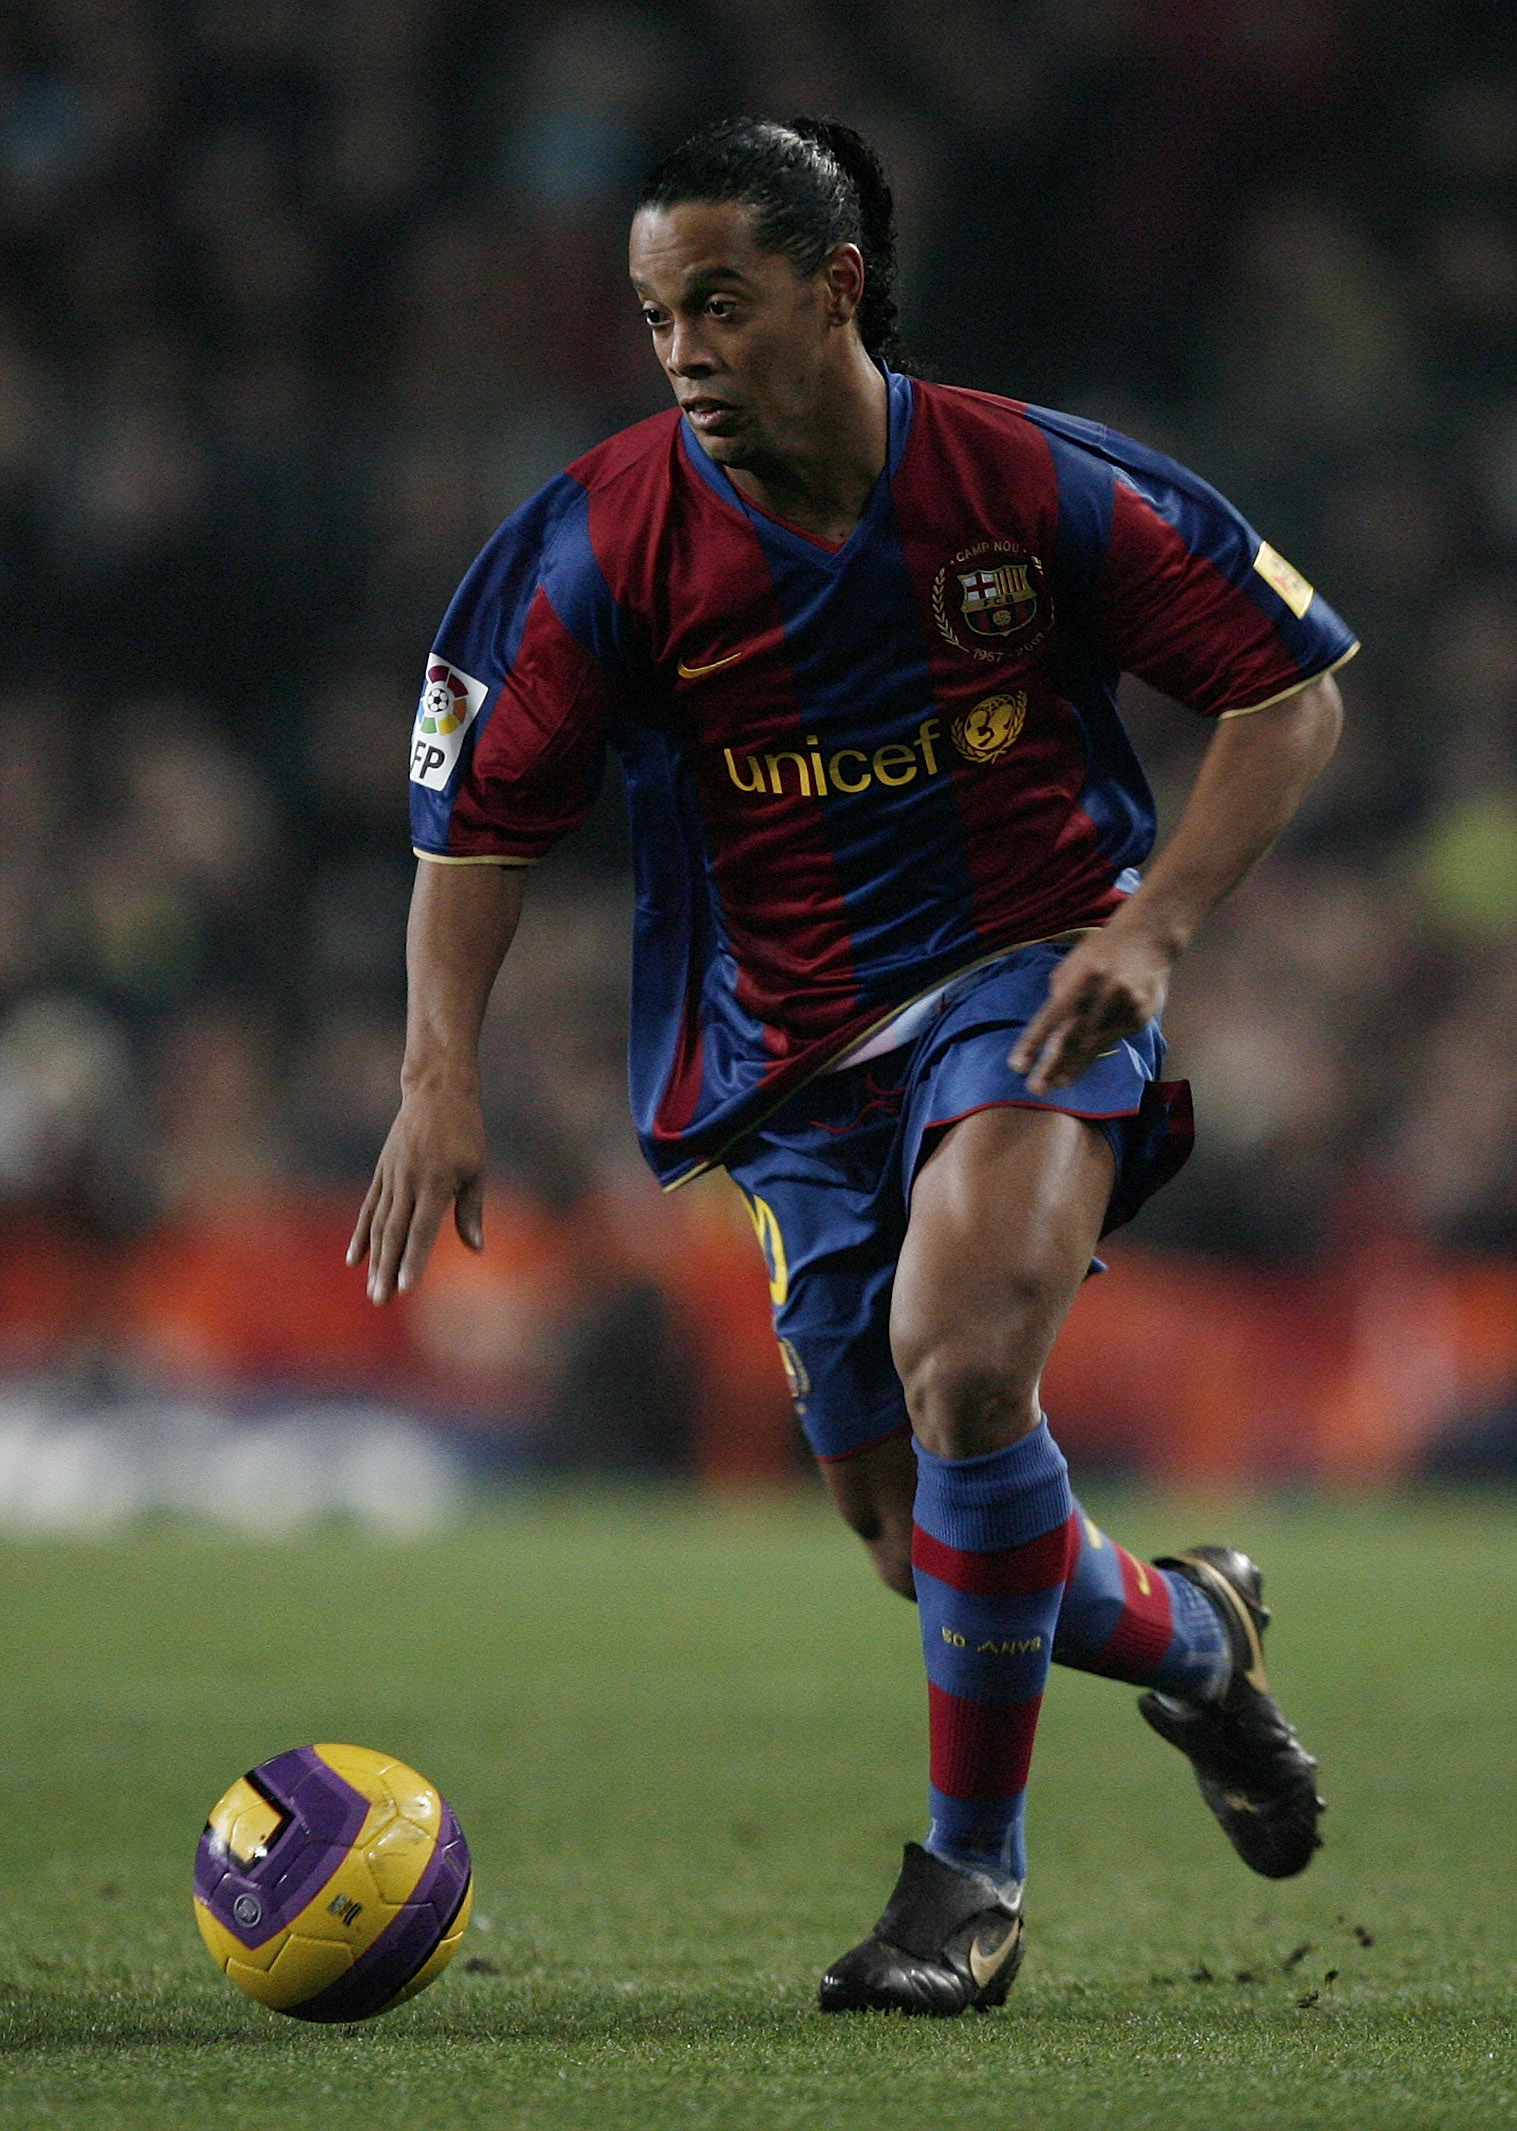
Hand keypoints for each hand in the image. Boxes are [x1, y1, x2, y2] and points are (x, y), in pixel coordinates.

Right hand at [346, 1082, 487, 1303]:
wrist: (435, 1093)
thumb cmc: (465, 1132)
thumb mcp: (476, 1169)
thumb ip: (471, 1211)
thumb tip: (477, 1248)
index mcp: (436, 1183)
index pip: (422, 1230)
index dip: (414, 1260)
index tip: (406, 1288)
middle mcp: (409, 1183)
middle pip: (395, 1233)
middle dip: (388, 1269)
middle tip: (381, 1300)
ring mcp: (391, 1178)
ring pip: (379, 1225)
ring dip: (374, 1261)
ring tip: (372, 1291)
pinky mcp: (382, 1173)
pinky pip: (370, 1209)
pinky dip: (362, 1235)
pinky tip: (354, 1260)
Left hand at [1008, 925, 1174, 1094]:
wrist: (1147, 939)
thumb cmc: (1100, 951)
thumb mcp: (1071, 966)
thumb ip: (1059, 996)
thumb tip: (1048, 1031)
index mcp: (1080, 978)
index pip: (1050, 1018)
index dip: (1033, 1043)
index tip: (1017, 1066)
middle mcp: (1103, 994)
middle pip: (1072, 1038)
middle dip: (1051, 1066)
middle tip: (1035, 1088)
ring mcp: (1124, 1008)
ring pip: (1093, 1045)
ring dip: (1073, 1067)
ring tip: (1057, 1084)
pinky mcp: (1139, 1017)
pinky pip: (1112, 1040)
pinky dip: (1094, 1053)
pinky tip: (1081, 1064)